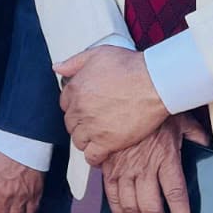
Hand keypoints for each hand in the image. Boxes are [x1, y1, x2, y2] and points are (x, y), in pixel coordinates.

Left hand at [54, 45, 168, 166]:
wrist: (154, 83)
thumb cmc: (130, 67)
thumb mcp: (98, 54)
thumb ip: (75, 62)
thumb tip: (57, 68)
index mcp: (76, 88)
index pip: (65, 104)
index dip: (76, 107)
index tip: (85, 109)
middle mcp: (80, 109)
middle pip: (71, 123)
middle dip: (80, 123)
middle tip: (94, 123)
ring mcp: (92, 127)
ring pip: (79, 140)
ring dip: (86, 140)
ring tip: (98, 137)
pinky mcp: (107, 142)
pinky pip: (92, 156)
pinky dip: (94, 157)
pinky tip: (101, 153)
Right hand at [99, 114, 208, 212]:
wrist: (125, 95)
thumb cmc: (154, 108)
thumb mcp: (181, 120)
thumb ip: (196, 136)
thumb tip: (207, 145)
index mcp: (165, 158)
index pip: (176, 196)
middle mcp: (144, 167)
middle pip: (151, 207)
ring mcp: (124, 168)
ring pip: (131, 206)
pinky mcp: (109, 167)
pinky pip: (111, 196)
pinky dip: (118, 212)